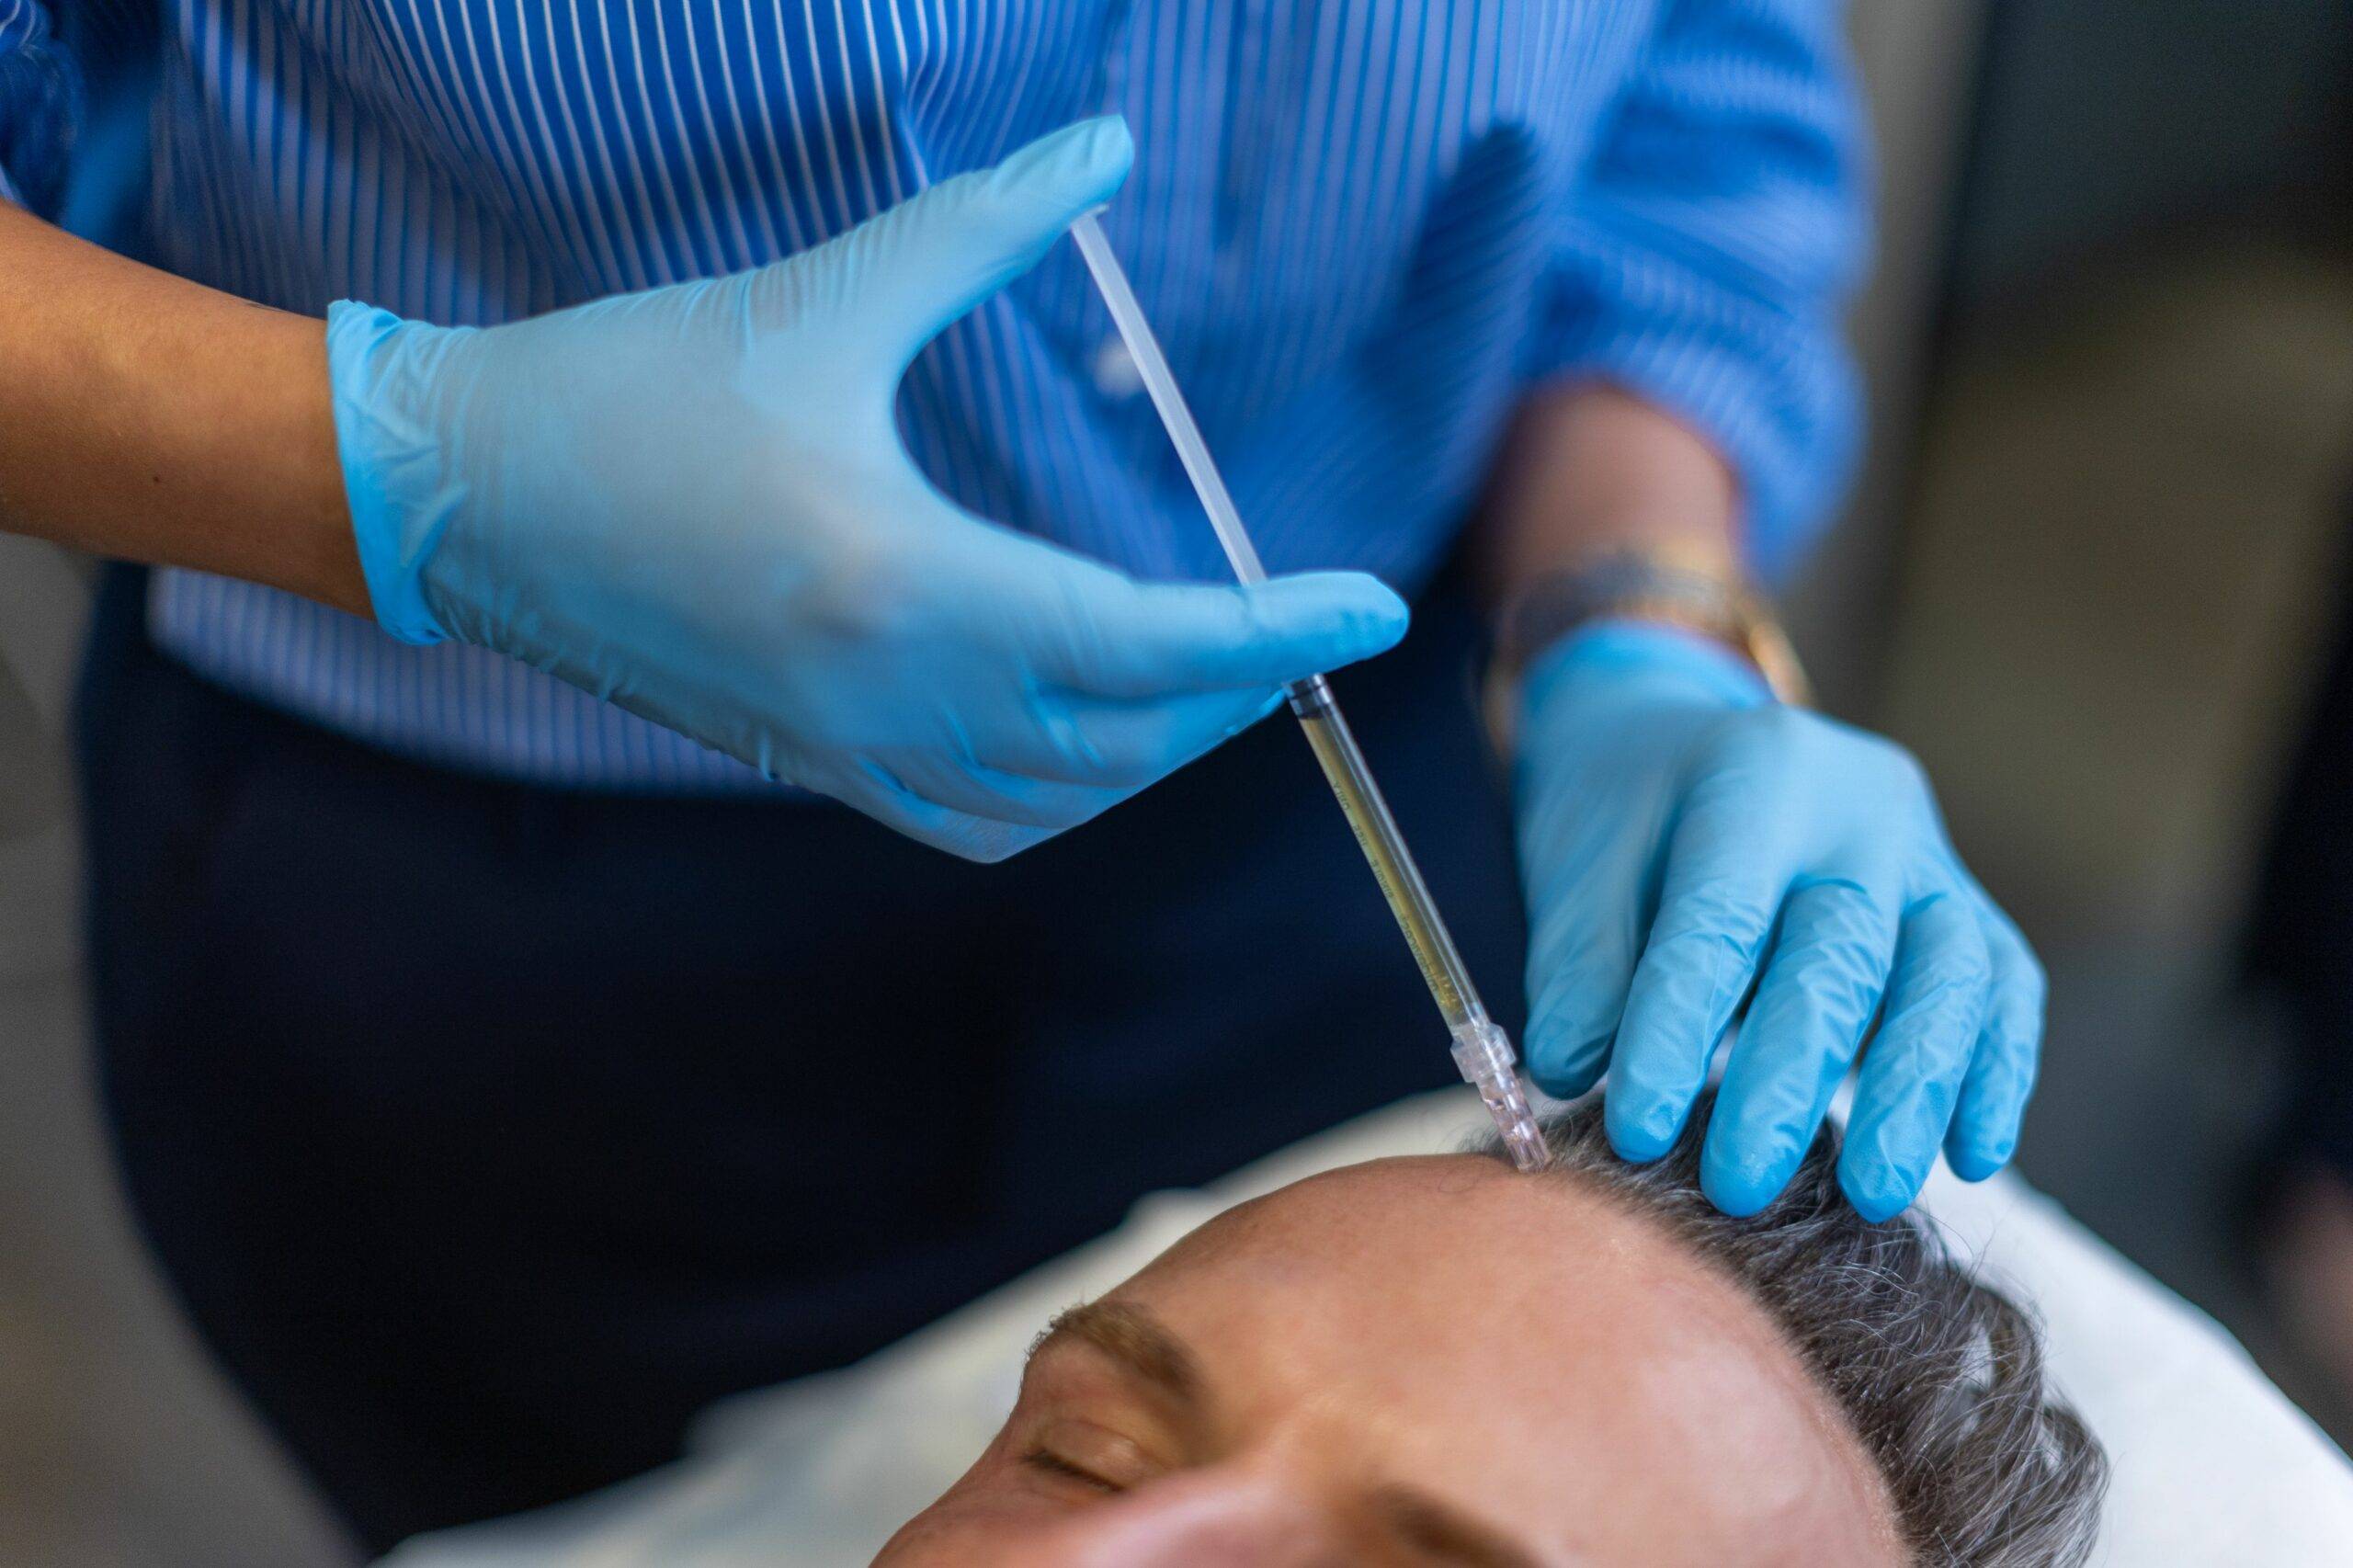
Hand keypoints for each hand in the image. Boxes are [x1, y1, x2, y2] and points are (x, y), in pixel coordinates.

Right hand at [323, 118, 1406, 860]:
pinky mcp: (812, 768)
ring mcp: (848, 749)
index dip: (1276, 627)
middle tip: (1302, 623)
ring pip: (1063, 798)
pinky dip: (1068, 796)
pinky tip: (1093, 738)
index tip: (1372, 606)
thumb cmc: (632, 388)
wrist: (466, 500)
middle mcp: (888, 694)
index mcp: (903, 582)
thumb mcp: (823, 292)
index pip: (1146, 639)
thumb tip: (1106, 142)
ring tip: (1216, 675)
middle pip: (1126, 733)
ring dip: (1159, 746)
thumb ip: (983, 224)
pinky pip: (981, 824)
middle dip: (1235, 685)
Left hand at [1512, 620, 2040, 1219]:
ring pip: (1951, 974)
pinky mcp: (1966, 904)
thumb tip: (1576, 1068)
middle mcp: (1860, 806)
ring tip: (1871, 1197)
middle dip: (1791, 1079)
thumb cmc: (1626, 814)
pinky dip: (1996, 1073)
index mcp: (1754, 774)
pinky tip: (1970, 1158)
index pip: (1719, 920)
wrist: (1686, 742)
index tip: (1639, 1133)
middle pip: (1842, 953)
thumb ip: (1578, 962)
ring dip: (1915, 1093)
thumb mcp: (1576, 861)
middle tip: (1740, 1186)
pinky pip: (2005, 988)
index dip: (1678, 1030)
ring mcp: (1927, 855)